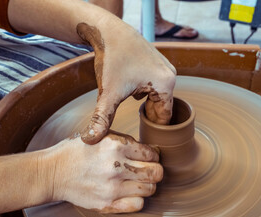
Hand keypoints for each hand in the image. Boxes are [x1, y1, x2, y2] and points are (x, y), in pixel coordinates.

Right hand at [50, 131, 162, 212]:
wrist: (53, 172)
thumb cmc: (76, 151)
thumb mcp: (101, 135)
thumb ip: (126, 140)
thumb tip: (149, 151)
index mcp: (116, 146)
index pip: (152, 154)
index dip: (152, 155)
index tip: (147, 157)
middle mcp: (116, 167)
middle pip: (156, 173)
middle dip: (155, 170)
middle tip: (147, 169)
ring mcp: (112, 188)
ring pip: (150, 189)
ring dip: (147, 184)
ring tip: (137, 180)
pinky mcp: (107, 204)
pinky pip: (138, 205)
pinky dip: (138, 199)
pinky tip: (129, 192)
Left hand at [77, 22, 175, 143]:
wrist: (108, 32)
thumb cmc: (112, 59)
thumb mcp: (108, 93)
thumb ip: (102, 119)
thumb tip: (90, 140)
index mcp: (166, 84)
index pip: (164, 118)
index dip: (152, 129)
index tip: (141, 136)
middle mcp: (170, 75)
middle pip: (162, 107)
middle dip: (147, 116)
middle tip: (132, 124)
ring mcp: (165, 67)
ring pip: (157, 96)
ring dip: (145, 103)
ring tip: (129, 106)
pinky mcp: (157, 62)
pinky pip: (154, 85)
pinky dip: (144, 91)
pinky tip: (130, 91)